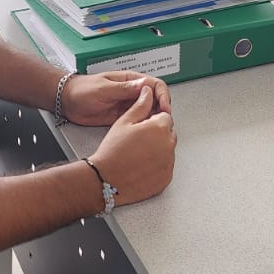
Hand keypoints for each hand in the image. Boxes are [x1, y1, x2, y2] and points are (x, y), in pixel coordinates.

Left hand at [61, 71, 171, 125]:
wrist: (67, 101)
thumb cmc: (82, 90)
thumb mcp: (103, 89)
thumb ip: (124, 88)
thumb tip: (145, 85)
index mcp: (130, 81)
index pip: (154, 85)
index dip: (163, 96)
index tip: (165, 107)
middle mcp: (131, 92)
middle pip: (155, 99)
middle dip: (162, 109)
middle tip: (163, 121)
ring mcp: (127, 105)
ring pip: (149, 111)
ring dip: (154, 118)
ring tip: (155, 127)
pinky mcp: (123, 117)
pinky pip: (138, 121)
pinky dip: (144, 126)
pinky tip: (144, 131)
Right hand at [88, 85, 175, 207]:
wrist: (105, 180)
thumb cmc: (112, 152)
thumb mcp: (124, 121)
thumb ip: (140, 105)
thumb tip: (148, 93)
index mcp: (160, 127)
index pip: (164, 117)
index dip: (150, 121)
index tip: (140, 128)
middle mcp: (168, 145)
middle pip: (168, 133)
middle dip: (156, 135)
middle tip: (136, 142)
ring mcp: (169, 163)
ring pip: (167, 150)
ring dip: (157, 150)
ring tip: (137, 156)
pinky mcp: (166, 178)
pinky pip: (165, 167)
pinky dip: (157, 166)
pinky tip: (141, 166)